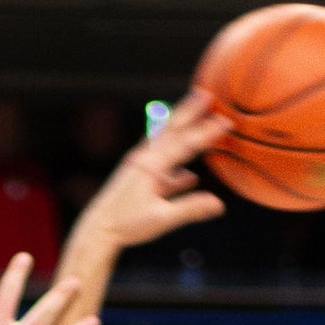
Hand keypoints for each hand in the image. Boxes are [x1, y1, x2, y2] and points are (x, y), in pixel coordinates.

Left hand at [74, 90, 230, 250]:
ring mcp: (140, 167)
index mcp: (151, 166)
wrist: (98, 230)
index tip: (226, 121)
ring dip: (181, 128)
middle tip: (206, 94)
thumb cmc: (126, 225)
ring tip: (195, 116)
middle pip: (172, 131)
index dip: (206, 133)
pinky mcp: (137, 178)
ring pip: (165, 142)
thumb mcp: (161, 219)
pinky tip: (190, 176)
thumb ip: (190, 209)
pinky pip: (161, 166)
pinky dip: (175, 165)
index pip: (184, 144)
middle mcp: (145, 160)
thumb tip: (219, 204)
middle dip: (189, 112)